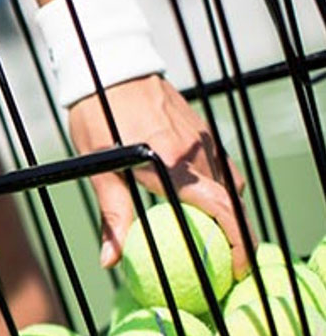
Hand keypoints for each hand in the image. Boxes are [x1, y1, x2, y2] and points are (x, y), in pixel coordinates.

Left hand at [68, 74, 253, 278]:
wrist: (110, 67)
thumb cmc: (98, 116)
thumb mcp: (99, 169)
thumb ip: (112, 215)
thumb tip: (110, 260)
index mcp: (172, 164)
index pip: (220, 208)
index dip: (236, 241)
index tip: (237, 268)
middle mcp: (195, 151)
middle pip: (231, 201)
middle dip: (236, 234)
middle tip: (227, 264)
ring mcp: (202, 138)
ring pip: (229, 183)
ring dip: (226, 211)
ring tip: (213, 236)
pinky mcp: (201, 129)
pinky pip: (220, 165)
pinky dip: (219, 188)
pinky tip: (201, 200)